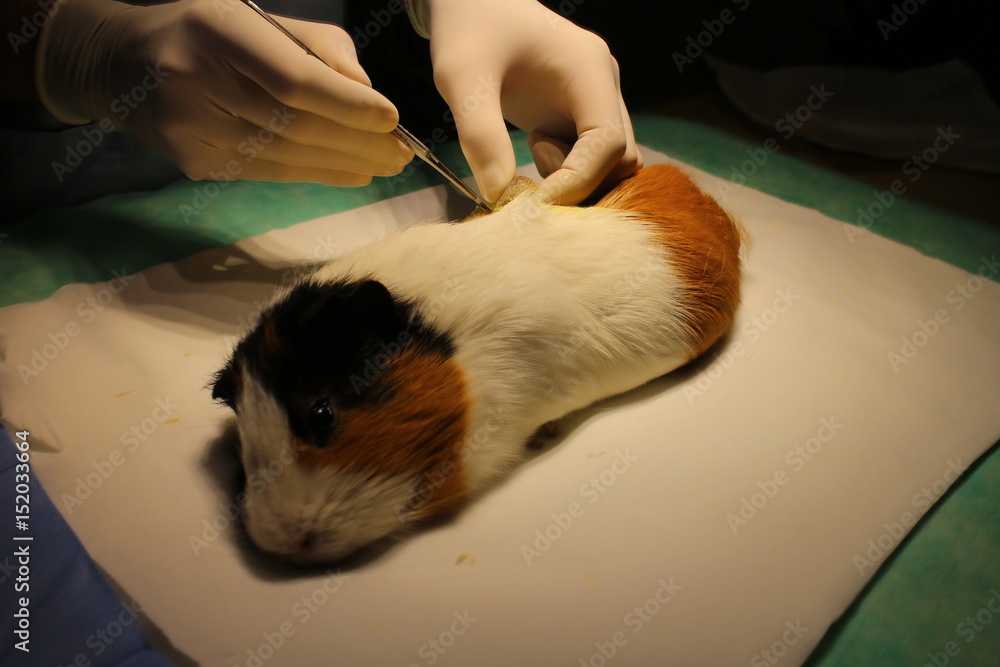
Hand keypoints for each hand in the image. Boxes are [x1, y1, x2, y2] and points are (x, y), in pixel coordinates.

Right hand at [35, 0, 412, 184]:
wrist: (122, 64)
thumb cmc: (205, 33)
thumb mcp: (256, 18)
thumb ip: (317, 48)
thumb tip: (367, 93)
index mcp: (216, 32)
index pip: (293, 80)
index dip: (346, 105)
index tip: (392, 118)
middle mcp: (196, 81)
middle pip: (294, 124)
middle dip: (357, 142)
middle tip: (402, 152)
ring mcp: (190, 129)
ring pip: (285, 156)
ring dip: (344, 164)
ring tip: (385, 165)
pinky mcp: (193, 162)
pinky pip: (268, 172)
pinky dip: (316, 174)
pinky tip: (350, 174)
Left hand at [426, 0, 640, 204]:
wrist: (471, 1)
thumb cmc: (468, 27)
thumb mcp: (461, 77)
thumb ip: (480, 135)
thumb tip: (499, 195)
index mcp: (589, 68)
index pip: (608, 142)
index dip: (578, 181)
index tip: (536, 202)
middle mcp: (604, 84)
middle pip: (621, 159)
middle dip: (579, 182)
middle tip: (529, 171)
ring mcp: (597, 99)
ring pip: (613, 163)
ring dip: (575, 177)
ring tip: (530, 148)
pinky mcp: (582, 112)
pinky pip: (593, 157)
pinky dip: (568, 170)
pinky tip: (532, 148)